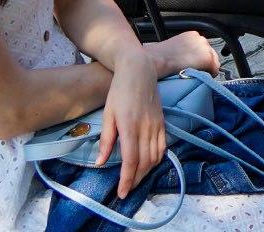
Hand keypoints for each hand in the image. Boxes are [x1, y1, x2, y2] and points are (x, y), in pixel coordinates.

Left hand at [98, 52, 166, 198]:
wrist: (139, 71)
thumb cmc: (119, 91)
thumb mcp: (108, 114)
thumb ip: (106, 140)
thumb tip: (101, 163)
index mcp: (130, 127)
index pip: (130, 160)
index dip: (127, 179)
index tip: (121, 193)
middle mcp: (146, 129)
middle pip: (144, 162)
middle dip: (135, 179)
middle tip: (126, 190)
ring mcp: (157, 125)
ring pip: (155, 157)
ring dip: (146, 172)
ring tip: (135, 179)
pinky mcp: (162, 122)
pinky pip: (162, 146)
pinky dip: (157, 159)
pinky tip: (149, 164)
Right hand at [148, 30, 221, 76]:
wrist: (156, 60)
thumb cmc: (157, 57)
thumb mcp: (172, 48)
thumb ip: (183, 50)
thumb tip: (186, 59)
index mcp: (191, 35)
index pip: (203, 47)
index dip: (200, 58)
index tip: (196, 64)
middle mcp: (201, 39)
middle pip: (210, 53)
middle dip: (205, 63)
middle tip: (196, 71)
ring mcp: (205, 48)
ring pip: (213, 61)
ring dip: (207, 68)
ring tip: (196, 75)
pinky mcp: (207, 59)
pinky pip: (215, 69)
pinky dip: (210, 75)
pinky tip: (201, 78)